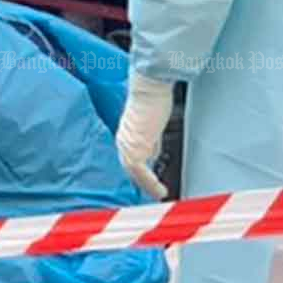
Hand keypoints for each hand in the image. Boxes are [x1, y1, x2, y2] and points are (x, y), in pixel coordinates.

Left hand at [116, 72, 174, 199]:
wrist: (149, 86)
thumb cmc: (153, 97)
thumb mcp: (152, 124)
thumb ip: (151, 140)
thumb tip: (153, 156)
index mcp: (126, 135)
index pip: (131, 161)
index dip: (140, 175)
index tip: (150, 186)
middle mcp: (123, 140)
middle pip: (130, 169)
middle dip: (142, 184)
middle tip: (154, 195)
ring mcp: (127, 143)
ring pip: (134, 173)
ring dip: (146, 187)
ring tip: (159, 196)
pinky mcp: (134, 145)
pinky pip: (141, 171)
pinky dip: (150, 183)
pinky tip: (160, 191)